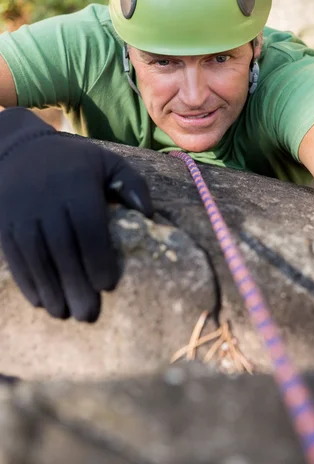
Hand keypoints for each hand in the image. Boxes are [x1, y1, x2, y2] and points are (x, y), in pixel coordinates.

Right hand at [0, 108, 152, 321]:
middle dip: (74, 283)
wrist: (20, 148)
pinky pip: (12, 254)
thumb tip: (148, 215)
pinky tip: (40, 300)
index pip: (87, 226)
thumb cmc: (74, 161)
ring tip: (64, 314)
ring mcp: (20, 211)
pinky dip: (26, 279)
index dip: (97, 257)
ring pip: (34, 255)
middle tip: (88, 315)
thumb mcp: (108, 161)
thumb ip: (132, 183)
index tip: (108, 285)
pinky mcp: (3, 221)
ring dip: (49, 287)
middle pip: (61, 247)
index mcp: (76, 184)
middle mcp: (46, 198)